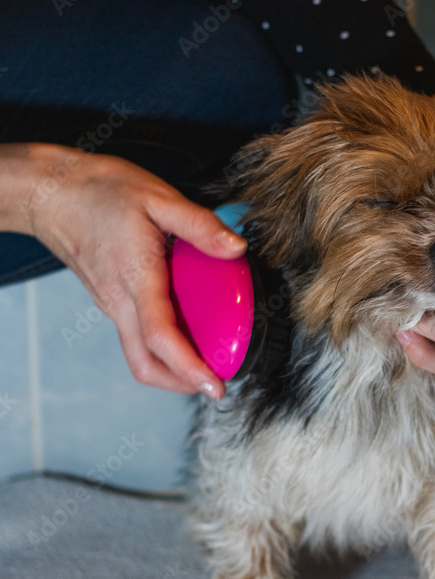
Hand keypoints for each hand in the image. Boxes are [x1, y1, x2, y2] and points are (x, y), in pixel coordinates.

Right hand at [20, 145, 246, 397]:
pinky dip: (161, 346)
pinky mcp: (109, 301)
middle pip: (145, 364)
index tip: (215, 386)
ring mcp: (110, 305)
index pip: (161, 337)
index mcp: (135, 278)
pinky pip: (135, 336)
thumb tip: (237, 248)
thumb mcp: (157, 197)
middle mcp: (119, 301)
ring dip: (172, 368)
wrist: (52, 193)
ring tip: (206, 360)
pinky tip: (185, 329)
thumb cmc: (101, 191)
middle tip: (215, 383)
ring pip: (139, 355)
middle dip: (182, 383)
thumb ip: (200, 225)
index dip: (189, 368)